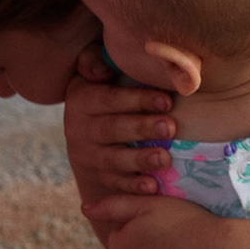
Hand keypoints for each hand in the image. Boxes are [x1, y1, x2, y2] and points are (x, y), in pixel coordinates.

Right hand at [65, 44, 175, 197]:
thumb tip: (100, 69)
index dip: (137, 100)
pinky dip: (133, 186)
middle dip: (141, 129)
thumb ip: (95, 62)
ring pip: (112, 160)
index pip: (109, 99)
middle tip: (170, 127)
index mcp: (82, 100)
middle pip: (111, 130)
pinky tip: (152, 186)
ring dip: (139, 160)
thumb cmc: (104, 88)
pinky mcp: (97, 177)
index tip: (167, 101)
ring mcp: (87, 156)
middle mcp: (79, 130)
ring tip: (165, 158)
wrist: (84, 128)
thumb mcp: (94, 70)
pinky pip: (115, 184)